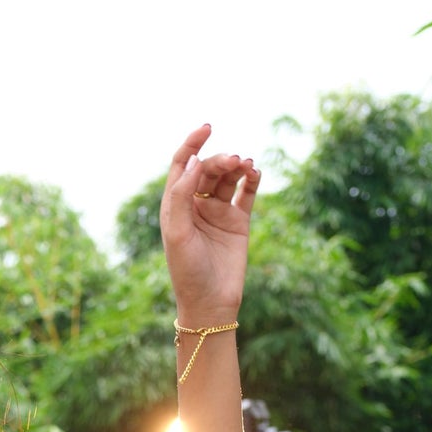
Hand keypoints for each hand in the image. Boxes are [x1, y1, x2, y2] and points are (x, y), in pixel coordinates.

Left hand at [159, 123, 260, 326]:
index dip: (192, 143)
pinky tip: (256, 173)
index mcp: (175, 205)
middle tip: (234, 161)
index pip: (182, 164)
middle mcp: (196, 204)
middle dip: (220, 159)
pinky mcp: (239, 222)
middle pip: (208, 168)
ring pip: (228, 177)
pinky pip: (247, 193)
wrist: (210, 303)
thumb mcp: (177, 232)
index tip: (207, 127)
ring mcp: (218, 211)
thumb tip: (193, 160)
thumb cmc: (187, 271)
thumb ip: (182, 195)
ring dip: (237, 166)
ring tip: (247, 165)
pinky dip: (252, 180)